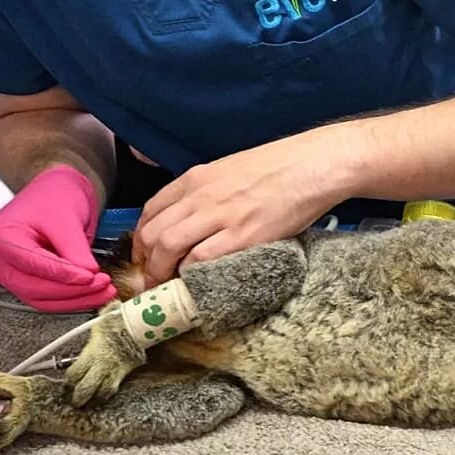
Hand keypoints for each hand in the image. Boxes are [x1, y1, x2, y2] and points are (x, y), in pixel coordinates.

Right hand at [0, 165, 115, 311]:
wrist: (55, 190)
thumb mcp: (66, 218)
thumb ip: (75, 250)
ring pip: (39, 298)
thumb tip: (89, 275)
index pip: (32, 263)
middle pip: (33, 287)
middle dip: (71, 291)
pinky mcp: (20, 280)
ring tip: (102, 292)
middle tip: (101, 286)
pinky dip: (68, 298)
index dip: (63, 275)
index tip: (90, 277)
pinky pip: (43, 297)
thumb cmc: (53, 195)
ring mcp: (5, 271)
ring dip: (73, 299)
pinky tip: (90, 293)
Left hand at [131, 137, 340, 286]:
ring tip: (168, 288)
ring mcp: (219, 215)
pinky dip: (191, 275)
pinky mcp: (241, 236)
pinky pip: (201, 260)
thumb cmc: (277, 167)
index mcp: (196, 178)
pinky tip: (195, 284)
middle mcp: (200, 195)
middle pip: (153, 232)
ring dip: (161, 273)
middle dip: (146, 261)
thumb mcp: (228, 170)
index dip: (142, 238)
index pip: (151, 210)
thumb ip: (205, 192)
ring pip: (168, 247)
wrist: (312, 165)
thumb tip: (190, 220)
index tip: (146, 255)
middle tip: (153, 279)